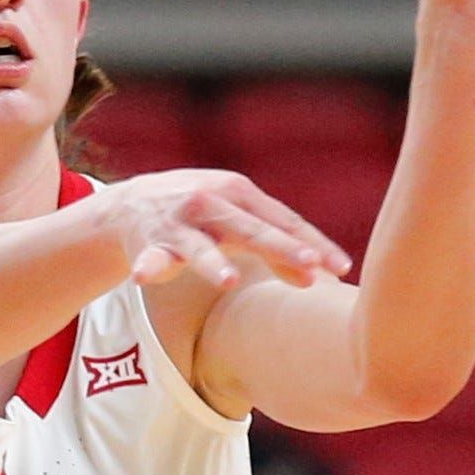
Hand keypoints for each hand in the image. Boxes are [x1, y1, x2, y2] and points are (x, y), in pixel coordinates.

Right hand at [100, 170, 353, 289]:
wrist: (134, 202)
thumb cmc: (204, 214)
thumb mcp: (240, 222)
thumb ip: (276, 250)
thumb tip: (316, 279)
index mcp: (240, 194)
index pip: (284, 221)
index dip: (313, 244)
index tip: (340, 267)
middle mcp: (212, 203)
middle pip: (252, 230)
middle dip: (281, 247)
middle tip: (309, 264)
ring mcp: (180, 223)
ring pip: (199, 248)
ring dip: (213, 264)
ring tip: (229, 281)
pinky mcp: (151, 243)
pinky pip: (150, 258)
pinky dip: (148, 267)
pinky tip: (143, 277)